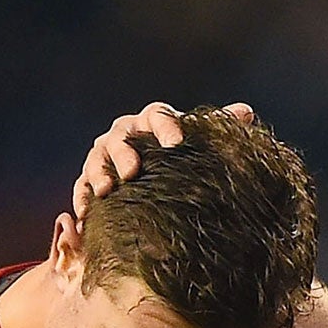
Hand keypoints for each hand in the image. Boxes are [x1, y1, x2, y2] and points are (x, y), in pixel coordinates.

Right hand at [72, 100, 255, 219]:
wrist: (149, 174)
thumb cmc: (179, 156)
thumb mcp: (199, 141)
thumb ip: (220, 125)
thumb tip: (246, 112)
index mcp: (152, 121)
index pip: (157, 115)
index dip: (166, 127)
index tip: (177, 143)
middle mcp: (124, 133)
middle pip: (121, 136)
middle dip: (125, 153)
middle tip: (133, 171)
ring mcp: (103, 154)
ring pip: (97, 159)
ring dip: (100, 173)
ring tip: (107, 190)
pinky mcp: (88, 178)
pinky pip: (81, 185)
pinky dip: (82, 197)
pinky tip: (84, 214)